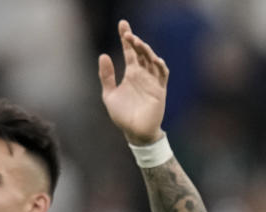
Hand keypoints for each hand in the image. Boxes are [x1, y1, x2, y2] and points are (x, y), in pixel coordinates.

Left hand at [98, 19, 168, 144]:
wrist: (134, 132)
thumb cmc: (122, 115)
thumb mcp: (109, 95)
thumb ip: (106, 76)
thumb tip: (103, 55)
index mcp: (131, 74)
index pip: (130, 52)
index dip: (126, 38)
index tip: (122, 24)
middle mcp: (143, 74)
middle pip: (141, 53)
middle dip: (135, 42)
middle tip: (127, 33)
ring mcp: (152, 81)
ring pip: (152, 60)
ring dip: (146, 51)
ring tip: (137, 43)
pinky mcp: (160, 90)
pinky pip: (162, 75)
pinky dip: (160, 67)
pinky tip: (154, 60)